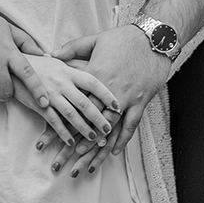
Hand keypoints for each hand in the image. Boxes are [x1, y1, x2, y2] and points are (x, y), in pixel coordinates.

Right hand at [24, 55, 120, 151]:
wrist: (13, 66)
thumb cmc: (40, 64)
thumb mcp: (60, 62)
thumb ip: (75, 68)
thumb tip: (96, 73)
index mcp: (69, 71)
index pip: (93, 82)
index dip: (106, 94)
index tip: (117, 105)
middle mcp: (62, 82)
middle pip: (84, 101)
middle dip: (98, 117)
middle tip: (109, 128)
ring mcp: (50, 94)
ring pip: (71, 114)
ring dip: (83, 128)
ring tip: (95, 138)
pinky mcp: (39, 105)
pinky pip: (53, 121)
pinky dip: (63, 132)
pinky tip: (71, 141)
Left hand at [48, 25, 171, 176]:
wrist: (154, 38)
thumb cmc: (123, 38)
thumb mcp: (95, 40)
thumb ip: (72, 48)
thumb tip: (52, 54)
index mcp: (95, 76)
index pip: (74, 105)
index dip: (61, 123)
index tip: (49, 140)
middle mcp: (109, 91)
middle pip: (89, 122)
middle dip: (75, 144)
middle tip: (62, 162)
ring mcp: (126, 99)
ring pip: (109, 128)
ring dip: (96, 148)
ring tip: (84, 164)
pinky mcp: (141, 102)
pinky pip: (131, 125)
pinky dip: (122, 140)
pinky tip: (113, 152)